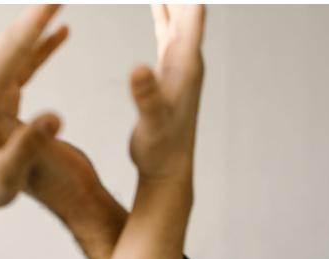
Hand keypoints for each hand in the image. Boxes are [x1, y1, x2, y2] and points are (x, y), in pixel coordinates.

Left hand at [0, 5, 67, 211]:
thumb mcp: (6, 175)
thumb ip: (29, 147)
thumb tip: (56, 117)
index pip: (13, 50)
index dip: (35, 24)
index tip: (52, 2)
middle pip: (13, 38)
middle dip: (37, 14)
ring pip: (18, 45)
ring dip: (39, 23)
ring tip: (59, 2)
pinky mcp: (1, 94)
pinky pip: (24, 62)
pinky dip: (41, 45)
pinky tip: (62, 34)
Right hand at [128, 5, 205, 188]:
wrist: (169, 171)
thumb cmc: (161, 151)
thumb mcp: (152, 125)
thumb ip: (147, 97)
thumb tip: (137, 68)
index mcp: (186, 61)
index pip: (191, 6)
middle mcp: (188, 54)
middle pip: (185, 2)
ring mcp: (180, 58)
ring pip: (176, 9)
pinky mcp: (169, 66)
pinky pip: (166, 23)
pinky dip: (160, 5)